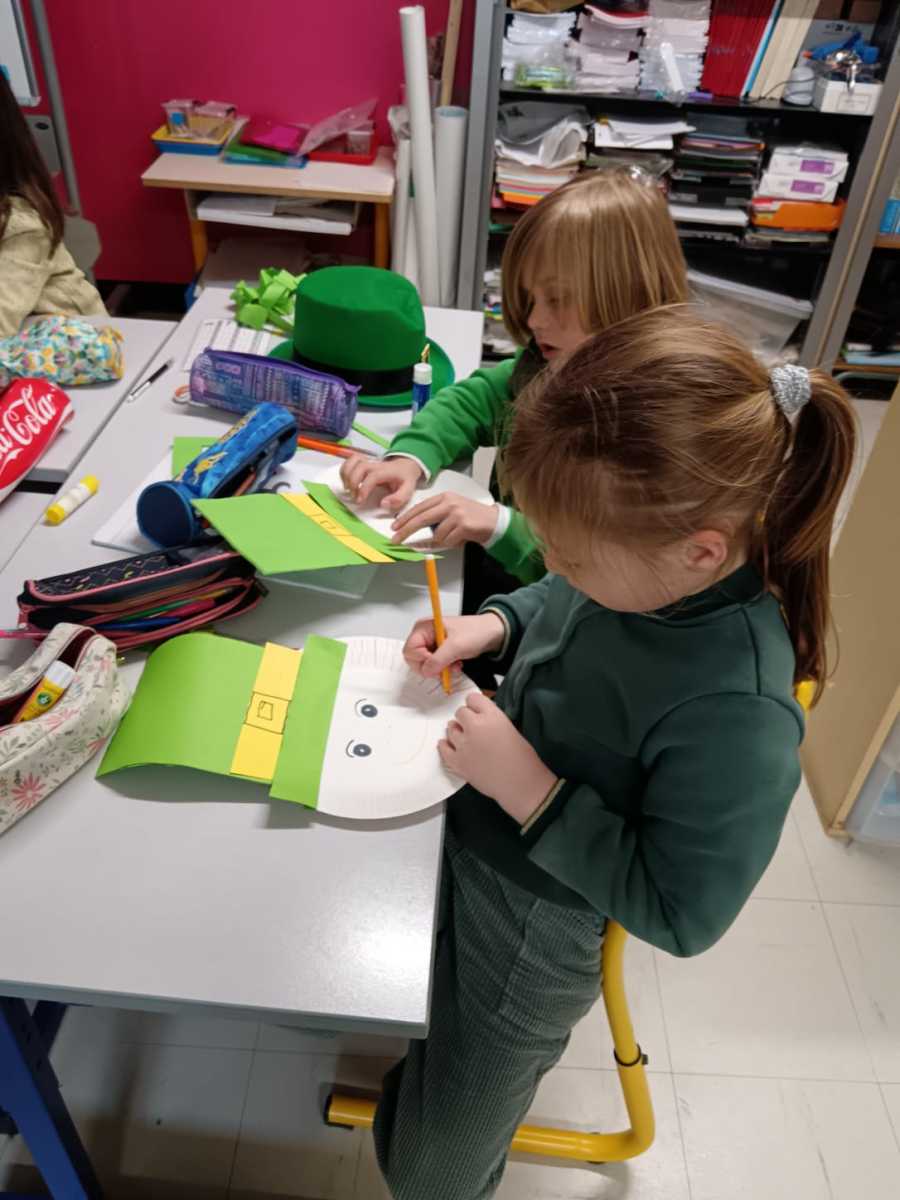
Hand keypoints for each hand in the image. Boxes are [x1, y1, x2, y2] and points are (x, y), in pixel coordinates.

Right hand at [339, 454, 423, 510]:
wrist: (405, 465)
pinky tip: (346, 482)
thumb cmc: (405, 479)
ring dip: (346, 475)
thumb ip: (398, 499)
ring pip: (352, 461)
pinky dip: (344, 470)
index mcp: (387, 471)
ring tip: (347, 489)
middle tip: (354, 497)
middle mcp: (376, 464)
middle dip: (353, 482)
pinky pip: (350, 461)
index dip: (364, 488)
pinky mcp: (363, 462)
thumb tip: (383, 504)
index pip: (372, 476)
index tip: (359, 500)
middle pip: (360, 466)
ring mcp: (368, 462)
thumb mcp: (408, 490)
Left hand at [391, 493, 498, 547]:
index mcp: (444, 497)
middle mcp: (449, 503)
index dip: (405, 518)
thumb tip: (414, 527)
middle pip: (421, 518)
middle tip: (396, 539)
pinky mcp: (463, 525)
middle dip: (406, 530)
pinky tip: (459, 539)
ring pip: (436, 534)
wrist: (494, 521)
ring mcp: (456, 513)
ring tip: (453, 537)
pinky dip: (450, 543)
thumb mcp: (452, 509)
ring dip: (441, 540)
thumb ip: (435, 514)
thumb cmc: (471, 517)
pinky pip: (447, 540)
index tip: (395, 527)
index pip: (419, 508)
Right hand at [403, 612, 505, 679]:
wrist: (492, 634)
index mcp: (423, 627)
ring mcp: (431, 644)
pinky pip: (434, 667)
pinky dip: (444, 670)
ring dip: (440, 670)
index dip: (422, 660)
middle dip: (431, 667)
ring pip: (425, 666)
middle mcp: (424, 635)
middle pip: (415, 660)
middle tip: (446, 667)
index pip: (409, 651)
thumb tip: (426, 670)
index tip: (437, 663)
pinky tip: (456, 664)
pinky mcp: (439, 652)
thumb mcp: (456, 646)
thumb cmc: (476, 631)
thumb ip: (438, 659)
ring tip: (455, 664)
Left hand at [439, 693, 557, 824]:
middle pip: (460, 712)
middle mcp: (475, 726)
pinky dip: (445, 746)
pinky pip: (443, 749)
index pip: (473, 698)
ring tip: (464, 736)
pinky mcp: (457, 761)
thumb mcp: (510, 728)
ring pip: (451, 728)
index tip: (476, 709)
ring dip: (457, 731)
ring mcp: (464, 744)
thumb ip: (493, 720)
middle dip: (466, 718)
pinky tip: (447, 744)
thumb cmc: (522, 758)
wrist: (520, 783)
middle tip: (473, 726)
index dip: (475, 705)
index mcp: (492, 716)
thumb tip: (482, 719)